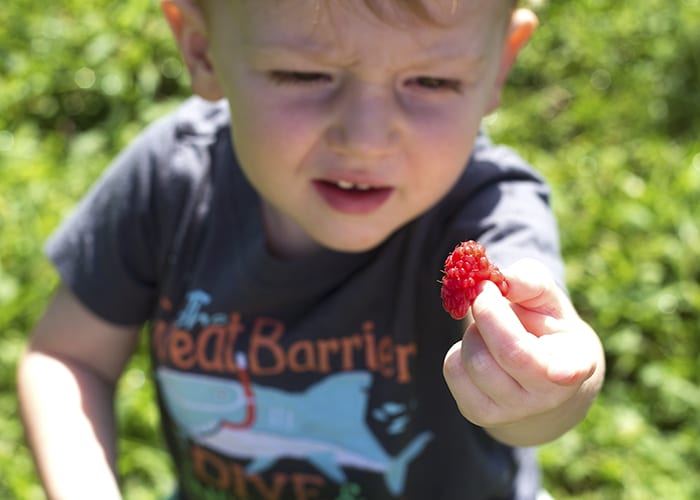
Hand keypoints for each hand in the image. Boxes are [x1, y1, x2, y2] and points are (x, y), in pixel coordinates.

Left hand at [443, 259, 603, 445]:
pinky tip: (479, 350)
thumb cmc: (542, 325)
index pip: (573, 369)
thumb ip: (530, 281)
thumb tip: (503, 280)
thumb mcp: (546, 299)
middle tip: (486, 292)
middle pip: (508, 352)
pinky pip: (453, 369)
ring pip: (474, 359)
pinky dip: (458, 349)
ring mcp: (512, 410)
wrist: (532, 373)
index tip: (561, 372)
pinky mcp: (478, 413)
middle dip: (488, 311)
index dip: (567, 371)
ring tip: (489, 330)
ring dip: (473, 331)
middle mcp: (547, 395)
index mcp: (575, 361)